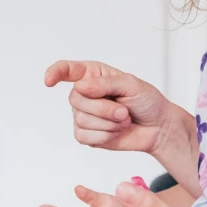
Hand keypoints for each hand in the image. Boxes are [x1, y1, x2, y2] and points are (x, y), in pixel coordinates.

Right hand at [44, 60, 172, 153]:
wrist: (157, 127)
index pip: (67, 70)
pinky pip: (84, 136)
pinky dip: (104, 136)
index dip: (55, 73)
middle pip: (76, 99)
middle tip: (124, 112)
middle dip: (103, 108)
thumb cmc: (147, 101)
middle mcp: (84, 93)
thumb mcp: (131, 84)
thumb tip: (80, 87)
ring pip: (80, 119)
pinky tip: (116, 132)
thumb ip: (105, 84)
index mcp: (93, 75)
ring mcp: (83, 114)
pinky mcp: (86, 134)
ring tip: (123, 120)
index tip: (49, 80)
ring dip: (108, 124)